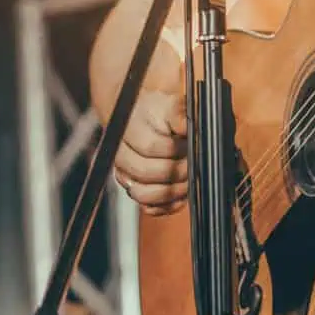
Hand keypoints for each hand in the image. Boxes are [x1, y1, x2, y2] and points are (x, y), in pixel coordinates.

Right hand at [113, 88, 188, 215]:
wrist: (146, 121)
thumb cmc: (161, 113)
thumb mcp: (171, 106)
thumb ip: (178, 115)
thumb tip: (186, 126)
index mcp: (129, 131)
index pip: (151, 147)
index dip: (175, 149)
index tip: (189, 144)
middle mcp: (122, 157)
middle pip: (147, 173)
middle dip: (177, 170)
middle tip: (193, 163)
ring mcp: (126, 177)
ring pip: (145, 195)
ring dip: (173, 191)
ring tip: (188, 179)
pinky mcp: (136, 191)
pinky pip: (150, 208)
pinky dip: (168, 205)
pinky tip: (181, 194)